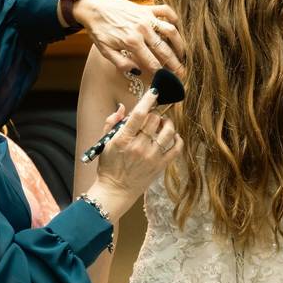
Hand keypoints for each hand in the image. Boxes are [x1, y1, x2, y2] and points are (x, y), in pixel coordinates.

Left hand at [73, 0, 185, 75]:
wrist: (93, 6)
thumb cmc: (98, 30)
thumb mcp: (105, 50)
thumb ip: (121, 63)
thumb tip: (137, 72)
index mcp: (132, 42)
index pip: (152, 62)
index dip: (162, 73)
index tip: (168, 81)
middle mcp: (142, 29)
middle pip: (165, 50)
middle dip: (175, 64)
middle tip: (183, 73)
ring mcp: (146, 17)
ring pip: (170, 31)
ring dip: (179, 44)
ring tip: (183, 54)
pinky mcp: (147, 8)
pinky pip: (166, 12)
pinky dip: (174, 19)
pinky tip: (176, 28)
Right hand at [88, 88, 183, 209]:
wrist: (115, 190)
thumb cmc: (109, 166)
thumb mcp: (105, 143)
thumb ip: (112, 122)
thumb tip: (122, 107)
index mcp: (123, 139)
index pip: (138, 114)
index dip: (148, 100)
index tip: (154, 92)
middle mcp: (139, 147)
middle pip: (154, 119)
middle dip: (154, 114)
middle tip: (151, 116)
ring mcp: (151, 157)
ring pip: (167, 132)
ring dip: (167, 124)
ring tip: (163, 124)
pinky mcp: (160, 166)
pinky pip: (176, 148)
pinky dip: (177, 139)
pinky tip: (173, 136)